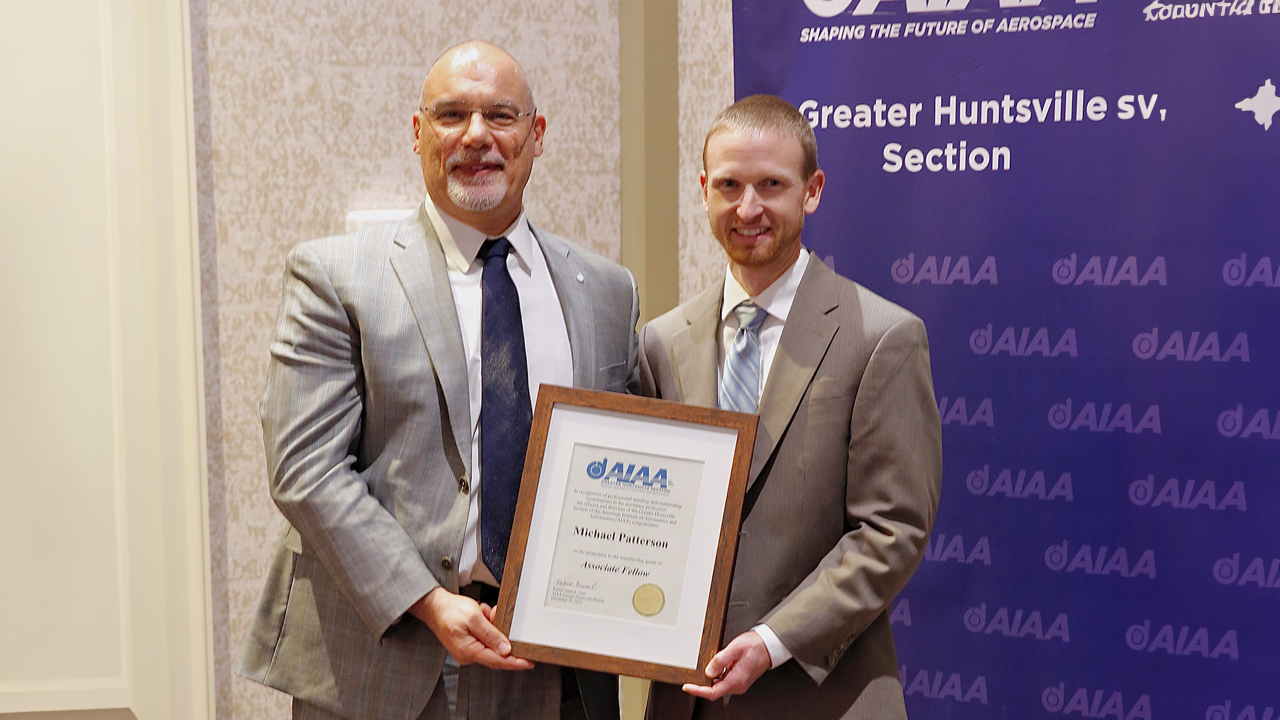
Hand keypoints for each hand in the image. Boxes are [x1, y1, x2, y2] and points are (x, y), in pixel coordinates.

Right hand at [410, 587, 533, 670]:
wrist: (434, 606)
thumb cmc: (450, 610)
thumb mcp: (474, 618)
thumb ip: (491, 634)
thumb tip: (506, 649)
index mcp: (469, 651)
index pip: (498, 661)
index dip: (515, 662)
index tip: (529, 662)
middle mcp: (468, 655)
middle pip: (496, 652)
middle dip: (502, 634)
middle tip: (496, 616)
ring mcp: (468, 651)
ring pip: (491, 642)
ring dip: (493, 627)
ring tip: (484, 612)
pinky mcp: (468, 645)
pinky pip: (485, 638)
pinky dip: (487, 626)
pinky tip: (482, 615)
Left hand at [681, 630, 771, 699]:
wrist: (769, 645)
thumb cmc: (755, 646)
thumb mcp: (735, 648)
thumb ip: (720, 660)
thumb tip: (709, 671)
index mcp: (736, 680)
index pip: (712, 692)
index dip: (698, 691)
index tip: (687, 687)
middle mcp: (738, 685)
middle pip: (714, 690)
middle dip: (702, 684)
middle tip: (694, 674)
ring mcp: (739, 683)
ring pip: (719, 685)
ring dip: (711, 678)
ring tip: (709, 663)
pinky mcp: (740, 679)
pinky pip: (724, 680)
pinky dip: (717, 675)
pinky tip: (718, 664)